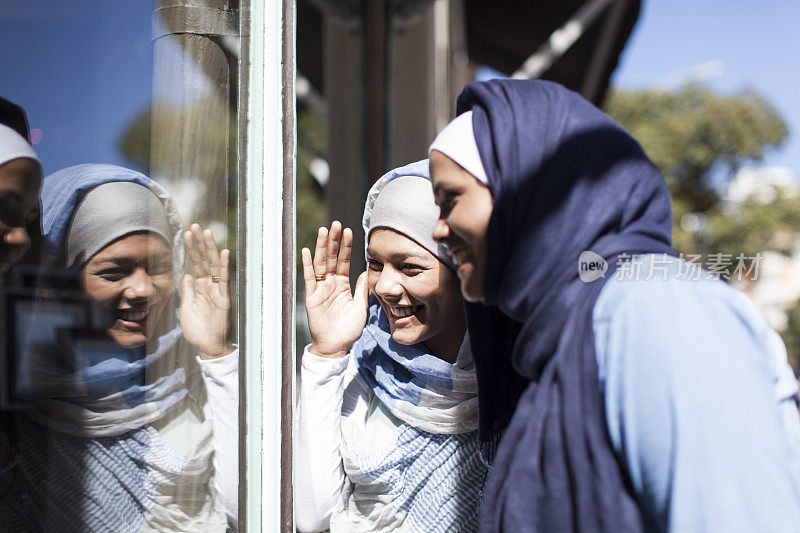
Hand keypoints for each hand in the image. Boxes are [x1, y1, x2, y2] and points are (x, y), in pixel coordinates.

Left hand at [180, 223, 233, 358]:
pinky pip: (224, 279)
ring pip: (214, 266)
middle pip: (204, 260)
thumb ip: (187, 291)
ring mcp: (218, 291)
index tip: (187, 234)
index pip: (196, 264)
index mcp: (200, 288)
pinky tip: (223, 252)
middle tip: (195, 225)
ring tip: (206, 232)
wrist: (207, 347)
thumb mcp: (186, 308)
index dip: (192, 249)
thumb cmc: (197, 330)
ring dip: (210, 249)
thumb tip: (185, 275)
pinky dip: (224, 266)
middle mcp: (210, 286)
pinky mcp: (224, 298)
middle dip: (200, 243)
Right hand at [302, 221, 367, 357]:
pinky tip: (307, 251)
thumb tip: (368, 271)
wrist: (336, 346)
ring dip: (322, 247)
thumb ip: (363, 289)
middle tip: (336, 224)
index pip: (344, 261)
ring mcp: (320, 289)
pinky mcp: (312, 297)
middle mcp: (331, 284)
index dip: (346, 247)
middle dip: (334, 241)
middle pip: (332, 258)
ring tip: (324, 231)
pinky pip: (309, 279)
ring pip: (321, 264)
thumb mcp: (361, 307)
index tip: (350, 231)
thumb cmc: (349, 330)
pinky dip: (308, 265)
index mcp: (343, 285)